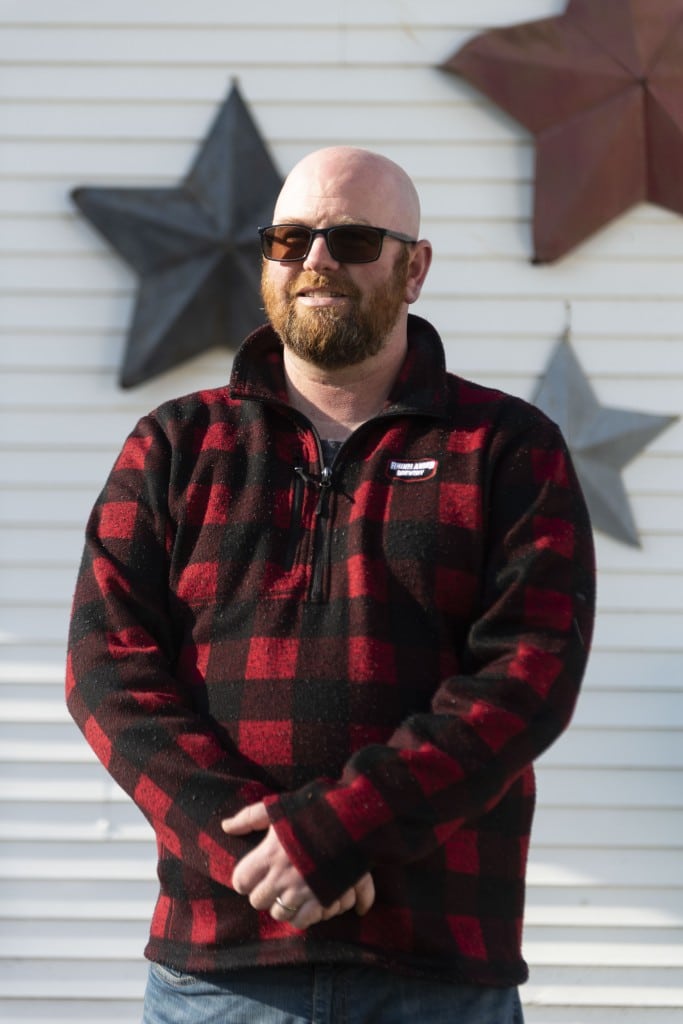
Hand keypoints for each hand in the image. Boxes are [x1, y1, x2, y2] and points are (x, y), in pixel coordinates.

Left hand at [222, 802, 374, 929]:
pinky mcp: (321, 901)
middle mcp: (281, 877)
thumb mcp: (278, 808)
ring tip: (291, 893)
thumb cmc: (312, 811)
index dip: (245, 879)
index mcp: (268, 855)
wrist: (351, 819)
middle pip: (257, 901)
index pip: (241, 881)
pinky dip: (303, 915)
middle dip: (264, 893)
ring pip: (278, 914)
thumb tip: (225, 826)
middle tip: (275, 882)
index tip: (254, 872)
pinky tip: (307, 902)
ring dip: (283, 906)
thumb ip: (249, 817)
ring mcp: (301, 891)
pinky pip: (302, 922)